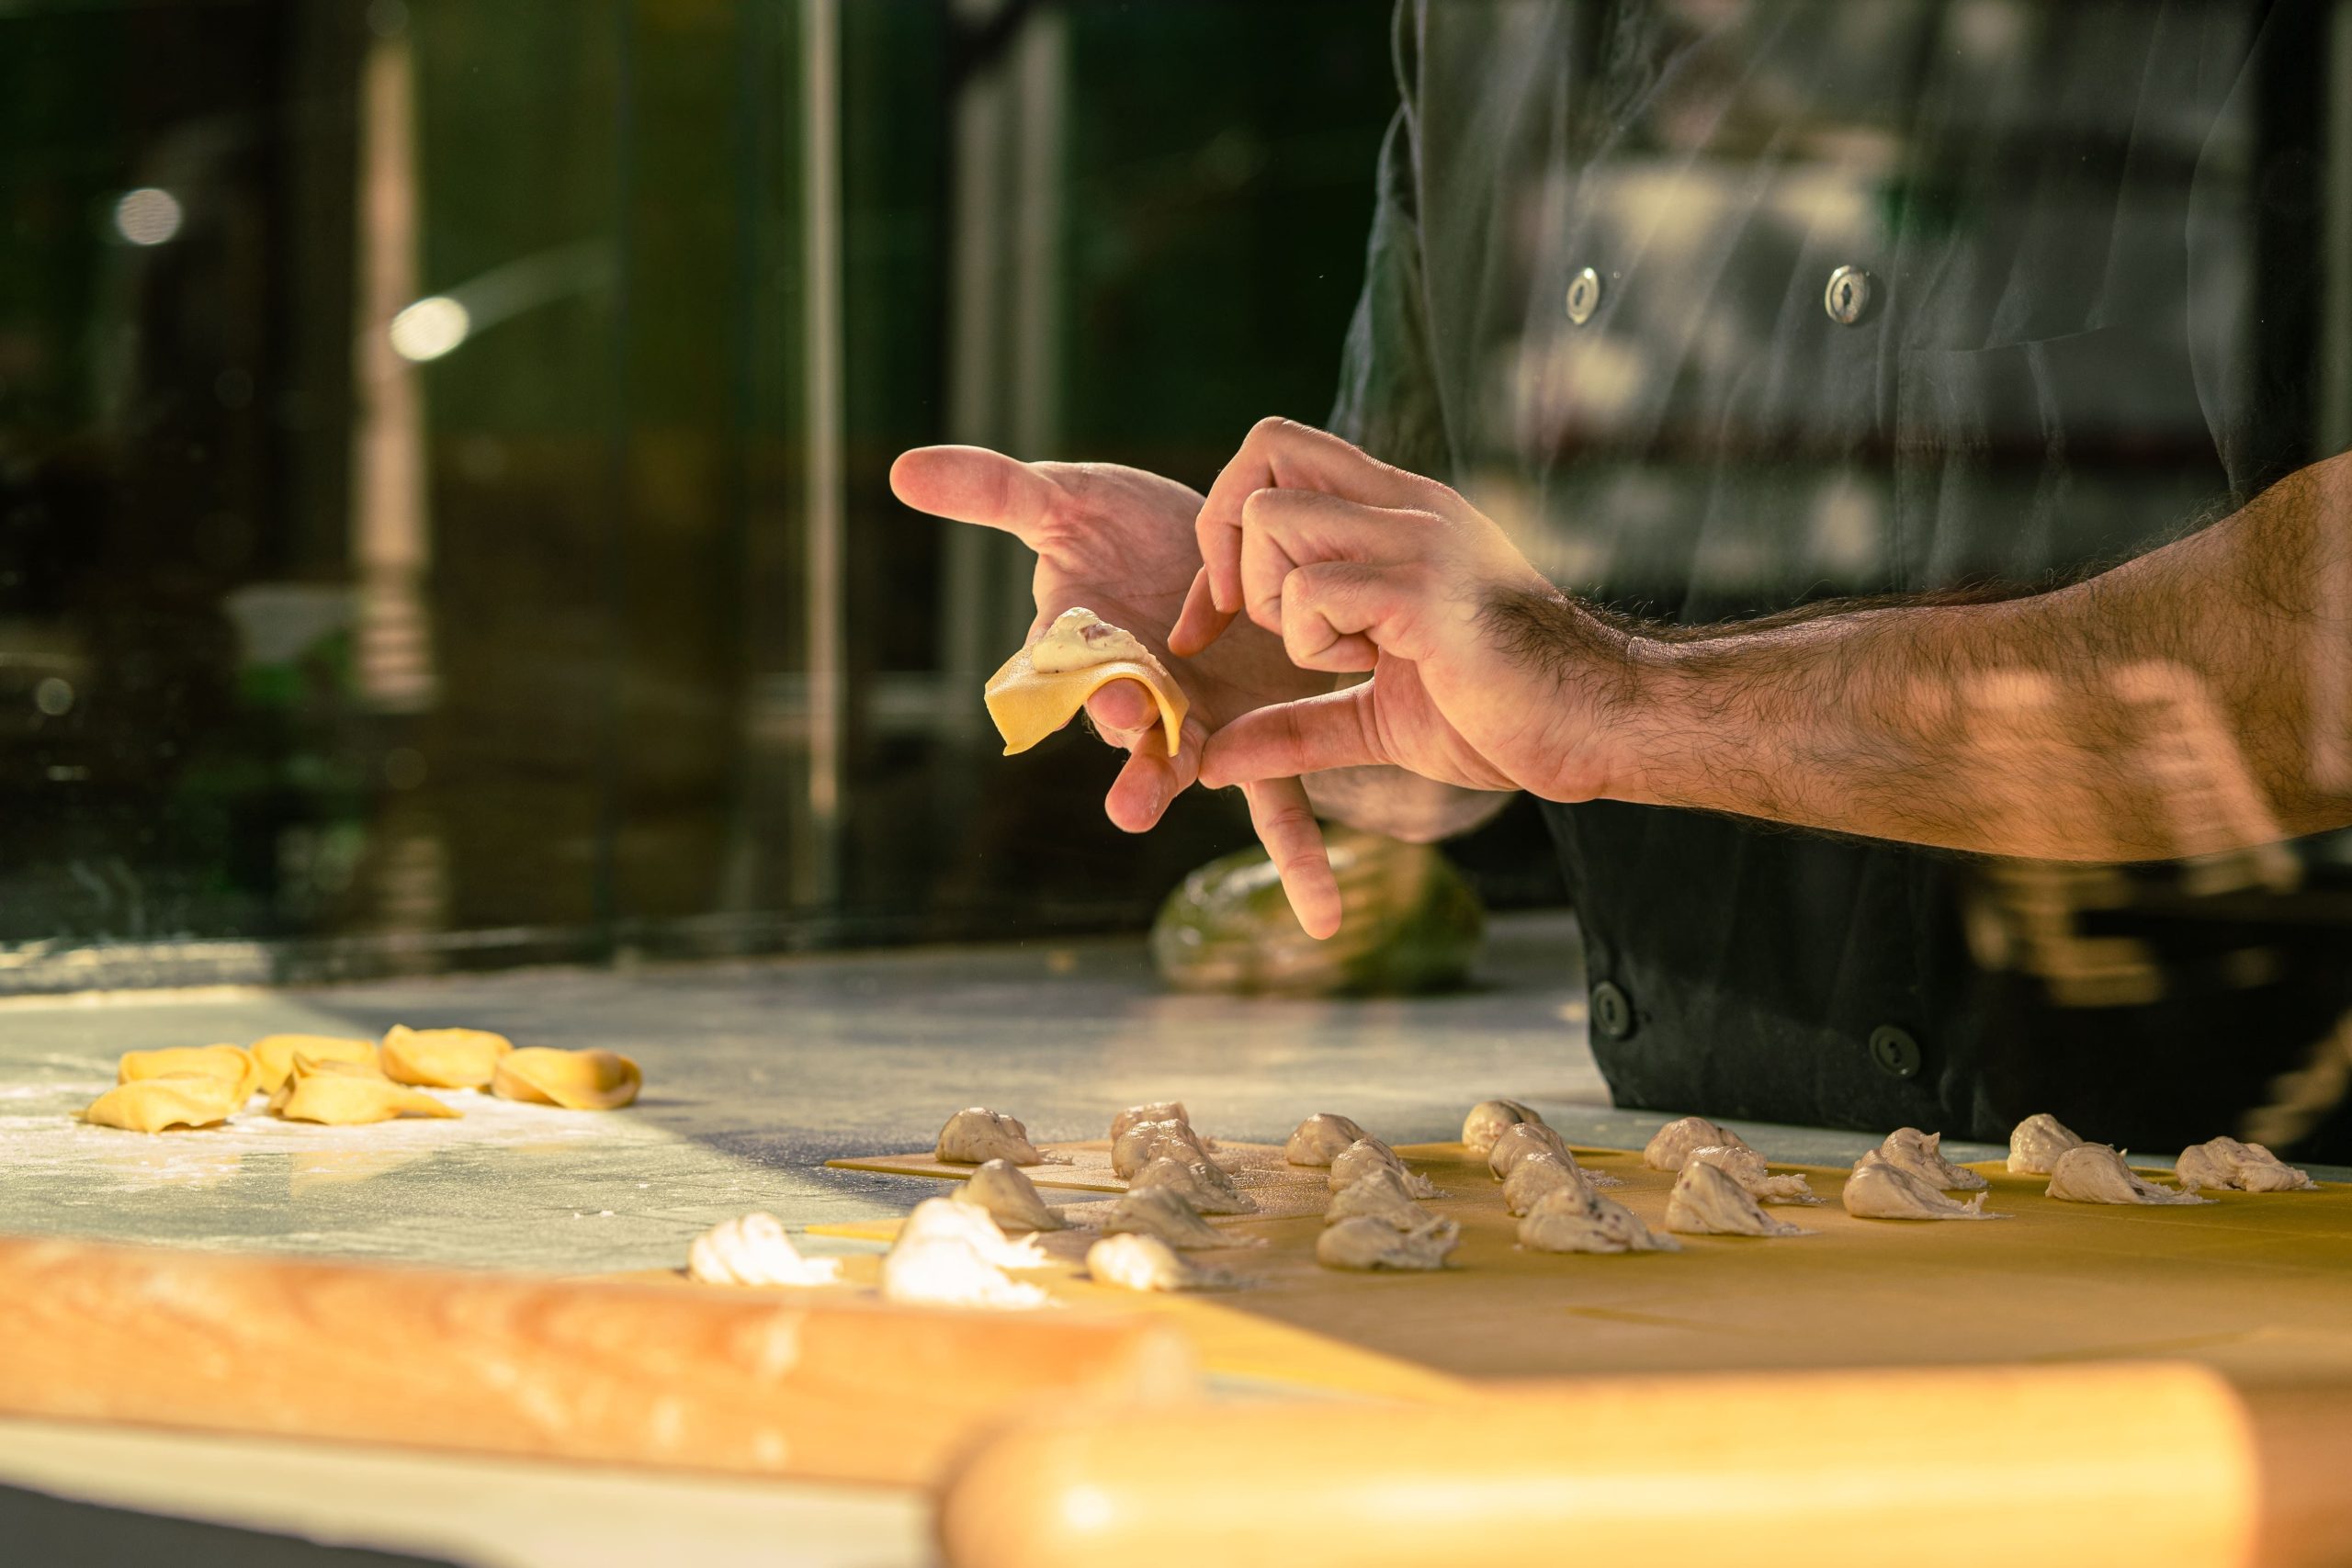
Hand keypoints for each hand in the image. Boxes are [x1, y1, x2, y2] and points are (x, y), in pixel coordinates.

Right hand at [890, 445, 1347, 936]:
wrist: (1225, 546)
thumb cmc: (1133, 527)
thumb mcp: (1068, 497)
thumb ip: (993, 490)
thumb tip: (902, 468)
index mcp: (1084, 643)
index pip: (1066, 663)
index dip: (1077, 679)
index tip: (1105, 691)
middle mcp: (1133, 693)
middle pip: (1124, 728)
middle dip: (1132, 759)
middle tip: (1131, 798)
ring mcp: (1193, 723)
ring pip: (1184, 766)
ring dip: (1183, 803)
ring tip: (1185, 839)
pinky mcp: (1258, 740)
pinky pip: (1278, 808)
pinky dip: (1298, 864)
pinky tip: (1322, 922)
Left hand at [1174, 420, 1628, 802]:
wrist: (1597, 729)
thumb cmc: (1501, 715)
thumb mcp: (1374, 716)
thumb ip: (1293, 725)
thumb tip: (1212, 760)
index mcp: (1395, 513)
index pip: (1273, 452)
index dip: (1216, 531)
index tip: (1213, 621)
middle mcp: (1406, 505)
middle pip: (1261, 455)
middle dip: (1230, 554)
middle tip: (1282, 630)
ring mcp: (1419, 539)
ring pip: (1273, 519)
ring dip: (1279, 603)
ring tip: (1349, 653)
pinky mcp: (1428, 591)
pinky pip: (1312, 592)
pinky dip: (1315, 644)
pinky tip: (1380, 665)